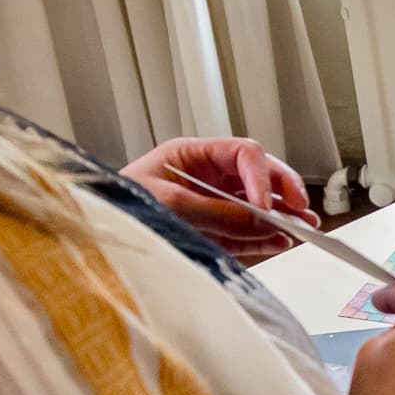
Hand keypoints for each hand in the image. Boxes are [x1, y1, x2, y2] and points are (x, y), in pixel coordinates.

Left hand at [123, 136, 312, 259]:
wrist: (92, 238)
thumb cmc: (117, 208)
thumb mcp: (169, 205)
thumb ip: (219, 213)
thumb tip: (263, 221)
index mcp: (191, 155)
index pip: (242, 154)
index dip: (262, 176)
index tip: (268, 203)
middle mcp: (205, 176)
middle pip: (257, 175)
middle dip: (282, 190)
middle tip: (299, 208)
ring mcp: (209, 203)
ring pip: (256, 203)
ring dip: (280, 214)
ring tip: (302, 227)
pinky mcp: (210, 230)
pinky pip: (245, 230)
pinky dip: (264, 236)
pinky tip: (279, 240)